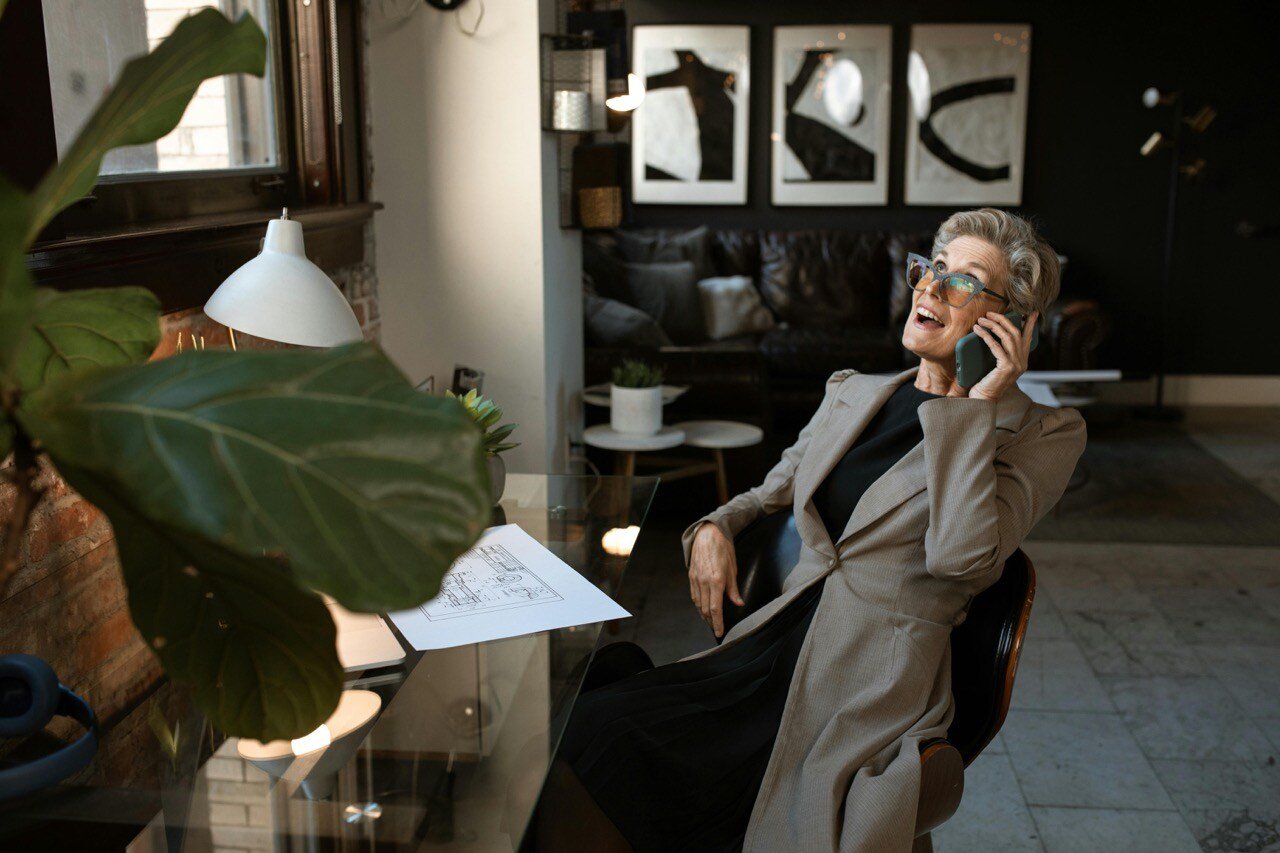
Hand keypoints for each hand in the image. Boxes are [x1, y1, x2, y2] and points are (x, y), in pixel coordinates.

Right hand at [688, 522, 742, 637]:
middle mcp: (704, 582)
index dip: (718, 622)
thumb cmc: (723, 548)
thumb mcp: (733, 568)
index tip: (720, 632)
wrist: (707, 533)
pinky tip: (702, 608)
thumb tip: (738, 603)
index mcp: (716, 580)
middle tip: (716, 629)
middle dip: (711, 621)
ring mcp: (696, 579)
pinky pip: (694, 595)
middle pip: (705, 609)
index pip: (715, 608)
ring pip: (698, 603)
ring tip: (710, 621)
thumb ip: (733, 588)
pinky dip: (698, 604)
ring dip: (703, 614)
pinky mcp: (691, 576)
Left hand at [967, 311, 1038, 401]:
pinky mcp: (1007, 367)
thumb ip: (1001, 354)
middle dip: (1003, 320)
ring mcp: (1016, 364)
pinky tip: (978, 330)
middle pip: (1016, 333)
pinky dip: (986, 336)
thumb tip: (994, 336)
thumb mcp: (997, 366)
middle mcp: (1022, 362)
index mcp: (1022, 361)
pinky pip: (996, 346)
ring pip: (1008, 337)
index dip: (1030, 325)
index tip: (1033, 313)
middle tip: (990, 313)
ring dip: (993, 325)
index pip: (1028, 338)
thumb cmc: (986, 383)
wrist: (983, 400)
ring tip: (982, 320)